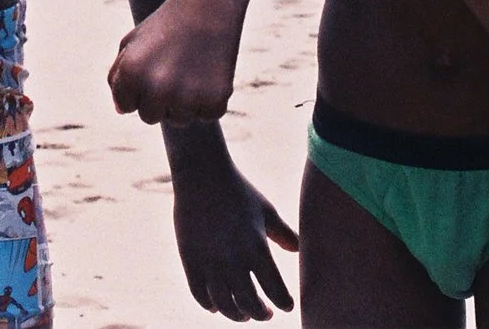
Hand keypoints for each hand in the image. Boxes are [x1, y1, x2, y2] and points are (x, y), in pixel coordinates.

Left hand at [109, 0, 240, 125]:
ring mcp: (186, 97)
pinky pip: (207, 116)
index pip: (126, 106)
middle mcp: (156, 88)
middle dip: (160, 98)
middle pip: (151, 117)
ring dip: (185, 101)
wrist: (209, 4)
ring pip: (179, 119)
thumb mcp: (133, 42)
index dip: (139, 87)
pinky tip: (210, 72)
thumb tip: (122, 110)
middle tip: (174, 67)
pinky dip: (210, 99)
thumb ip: (119, 76)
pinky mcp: (214, 101)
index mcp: (131, 73)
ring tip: (192, 67)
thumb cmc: (167, 24)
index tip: (152, 65)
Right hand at [169, 136, 297, 318]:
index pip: (275, 290)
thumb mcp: (266, 212)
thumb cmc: (239, 191)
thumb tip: (299, 251)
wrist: (202, 174)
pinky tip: (217, 306)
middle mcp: (234, 259)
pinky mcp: (190, 259)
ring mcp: (210, 261)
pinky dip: (210, 306)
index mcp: (257, 248)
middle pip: (250, 304)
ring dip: (236, 315)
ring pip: (224, 305)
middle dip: (261, 314)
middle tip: (265, 314)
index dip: (283, 303)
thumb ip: (284, 234)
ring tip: (243, 315)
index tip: (286, 305)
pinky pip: (200, 294)